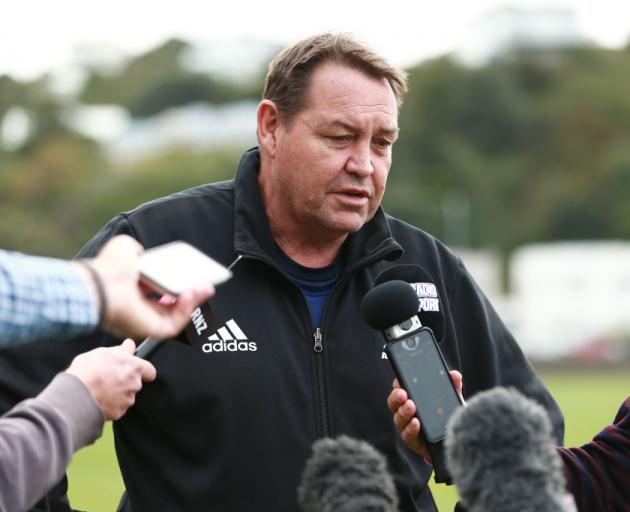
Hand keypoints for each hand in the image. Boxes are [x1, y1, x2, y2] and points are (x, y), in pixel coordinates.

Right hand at [65, 339, 156, 419]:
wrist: (76, 395)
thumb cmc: (88, 370)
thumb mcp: (103, 352)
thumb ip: (121, 350)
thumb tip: (130, 345)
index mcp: (134, 367)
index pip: (150, 370)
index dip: (143, 370)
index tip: (134, 370)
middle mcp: (135, 384)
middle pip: (136, 383)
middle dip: (126, 382)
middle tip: (109, 379)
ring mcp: (127, 400)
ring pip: (126, 396)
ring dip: (118, 394)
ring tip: (100, 389)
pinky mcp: (119, 413)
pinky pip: (117, 408)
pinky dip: (111, 405)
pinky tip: (98, 400)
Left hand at [76, 235, 213, 339]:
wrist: (100, 287)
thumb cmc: (107, 269)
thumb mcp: (126, 249)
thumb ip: (138, 250)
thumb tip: (144, 253)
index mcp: (132, 292)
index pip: (160, 291)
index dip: (177, 284)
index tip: (191, 276)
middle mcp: (139, 308)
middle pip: (173, 305)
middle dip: (192, 294)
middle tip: (205, 284)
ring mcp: (146, 321)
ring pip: (177, 315)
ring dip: (194, 301)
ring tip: (204, 288)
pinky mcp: (151, 331)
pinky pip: (175, 323)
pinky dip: (187, 309)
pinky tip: (191, 294)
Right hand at [387, 370, 463, 463]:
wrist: (456, 441)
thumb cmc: (448, 415)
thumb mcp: (452, 399)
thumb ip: (452, 386)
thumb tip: (455, 375)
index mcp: (412, 397)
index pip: (399, 387)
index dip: (398, 383)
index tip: (401, 380)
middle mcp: (406, 411)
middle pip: (394, 402)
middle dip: (396, 397)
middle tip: (403, 394)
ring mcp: (407, 426)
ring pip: (398, 418)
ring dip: (403, 412)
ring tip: (410, 407)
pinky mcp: (413, 441)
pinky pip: (407, 435)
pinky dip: (410, 429)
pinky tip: (416, 423)